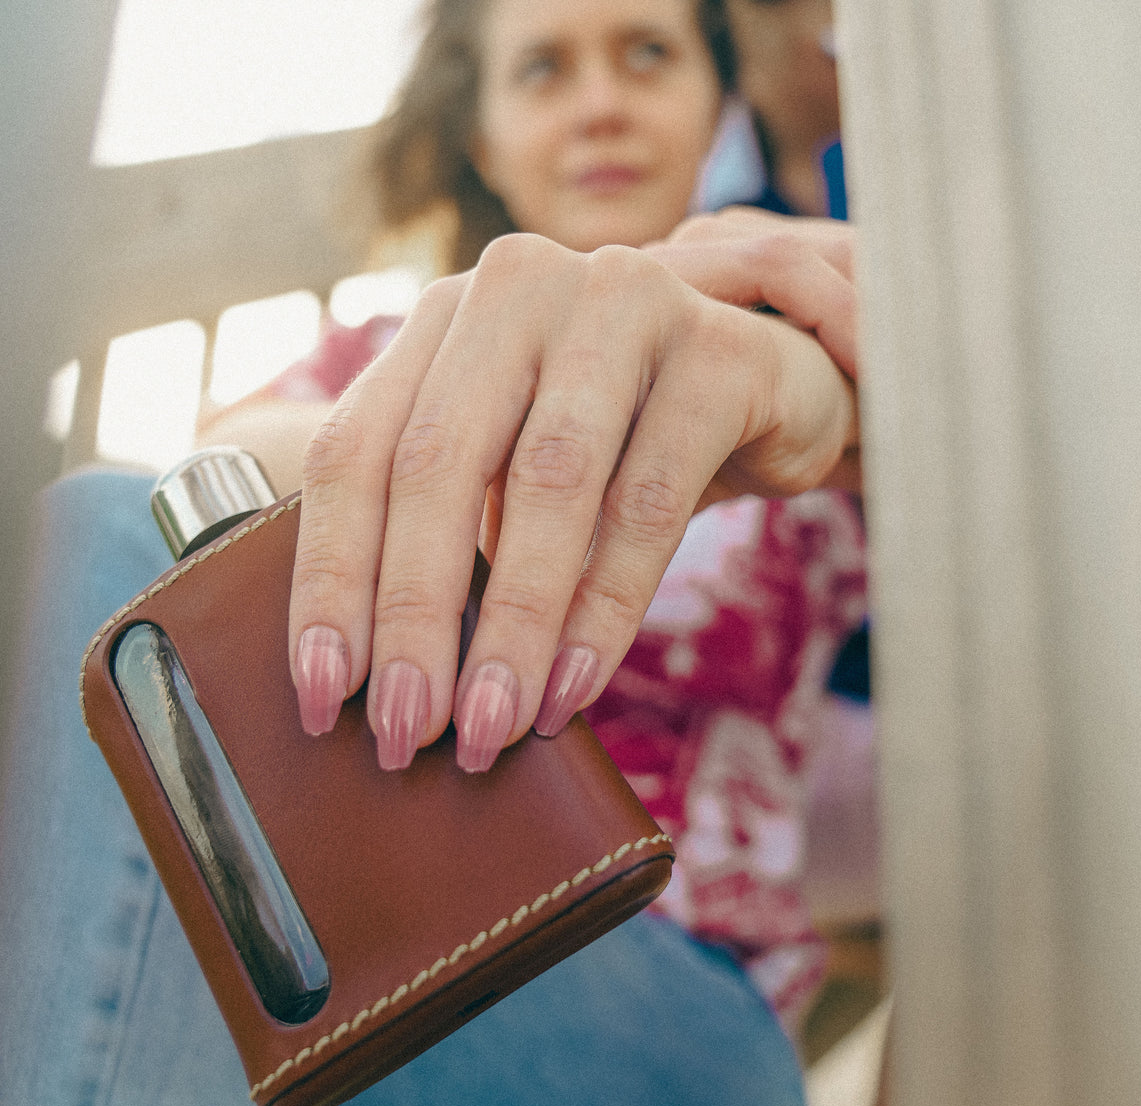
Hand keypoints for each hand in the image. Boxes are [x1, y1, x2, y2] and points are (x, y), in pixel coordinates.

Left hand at [288, 232, 855, 773]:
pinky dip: (604, 609)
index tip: (321, 694)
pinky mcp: (715, 353)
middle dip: (413, 617)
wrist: (769, 389)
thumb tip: (376, 678)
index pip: (354, 449)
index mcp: (444, 317)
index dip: (330, 579)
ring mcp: (622, 302)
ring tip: (490, 727)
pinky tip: (572, 686)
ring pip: (546, 485)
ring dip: (510, 627)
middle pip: (436, 464)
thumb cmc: (617, 443)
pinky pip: (647, 503)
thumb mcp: (512, 465)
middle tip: (405, 732)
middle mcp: (520, 287)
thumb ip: (447, 527)